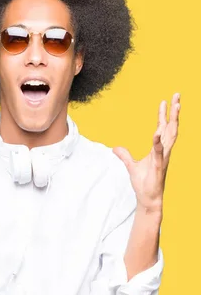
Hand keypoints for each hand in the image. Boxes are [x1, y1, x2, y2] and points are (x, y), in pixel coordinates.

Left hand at [113, 93, 180, 212]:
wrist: (148, 198)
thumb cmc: (144, 183)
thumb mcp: (131, 165)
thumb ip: (124, 155)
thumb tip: (115, 148)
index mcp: (158, 149)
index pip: (162, 127)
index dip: (164, 114)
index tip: (165, 101)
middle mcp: (164, 151)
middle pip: (171, 127)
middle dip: (174, 112)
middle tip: (177, 96)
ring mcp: (163, 158)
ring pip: (170, 137)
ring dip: (173, 122)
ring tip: (175, 107)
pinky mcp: (158, 167)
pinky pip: (159, 153)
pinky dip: (158, 143)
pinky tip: (157, 134)